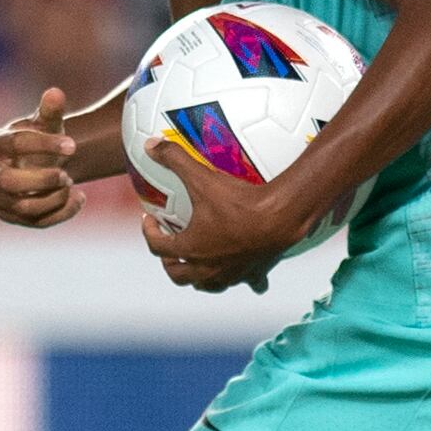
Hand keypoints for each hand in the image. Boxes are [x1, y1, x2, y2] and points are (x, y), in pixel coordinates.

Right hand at [0, 87, 81, 226]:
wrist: (42, 162)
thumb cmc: (42, 138)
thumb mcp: (48, 123)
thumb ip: (51, 110)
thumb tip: (55, 93)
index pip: (15, 143)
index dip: (46, 144)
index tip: (73, 145)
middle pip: (8, 182)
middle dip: (43, 180)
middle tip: (68, 175)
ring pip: (23, 207)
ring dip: (54, 198)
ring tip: (72, 184)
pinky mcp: (8, 216)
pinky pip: (35, 222)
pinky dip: (62, 213)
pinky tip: (79, 198)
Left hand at [139, 137, 305, 295]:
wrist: (281, 217)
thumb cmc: (241, 201)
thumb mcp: (203, 177)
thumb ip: (176, 159)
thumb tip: (151, 145)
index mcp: (190, 247)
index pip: (158, 247)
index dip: (150, 233)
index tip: (152, 221)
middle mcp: (207, 267)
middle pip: (178, 275)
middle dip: (170, 263)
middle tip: (170, 249)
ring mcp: (231, 273)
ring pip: (207, 285)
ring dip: (199, 277)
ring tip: (199, 264)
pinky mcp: (253, 273)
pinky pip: (248, 283)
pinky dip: (242, 280)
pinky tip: (246, 273)